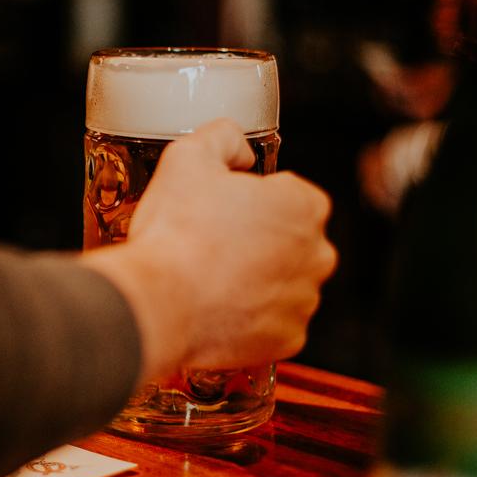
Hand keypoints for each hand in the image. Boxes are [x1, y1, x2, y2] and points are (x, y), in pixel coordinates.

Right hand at [81, 119, 336, 381]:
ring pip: (283, 283)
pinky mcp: (288, 339)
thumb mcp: (188, 156)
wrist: (158, 303)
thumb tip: (239, 148)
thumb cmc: (176, 231)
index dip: (252, 199)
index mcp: (305, 205)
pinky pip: (273, 323)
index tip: (223, 209)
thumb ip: (224, 136)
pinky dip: (251, 318)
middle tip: (214, 243)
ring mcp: (304, 300)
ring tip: (210, 277)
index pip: (288, 194)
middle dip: (261, 241)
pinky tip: (217, 307)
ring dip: (257, 280)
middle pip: (291, 241)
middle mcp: (318, 254)